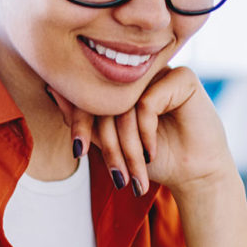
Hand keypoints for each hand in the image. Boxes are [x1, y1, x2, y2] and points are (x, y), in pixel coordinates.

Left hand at [46, 67, 233, 196]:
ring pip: (126, 103)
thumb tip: (52, 89)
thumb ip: (85, 119)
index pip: (91, 93)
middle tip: (117, 175)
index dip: (80, 122)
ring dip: (127, 144)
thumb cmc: (154, 158)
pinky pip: (147, 102)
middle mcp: (142, 73)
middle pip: (107, 99)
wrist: (194, 174)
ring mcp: (162, 71)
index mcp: (125, 83)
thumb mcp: (110, 142)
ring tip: (134, 171)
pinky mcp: (183, 77)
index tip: (78, 151)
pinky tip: (152, 150)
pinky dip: (145, 131)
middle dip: (108, 143)